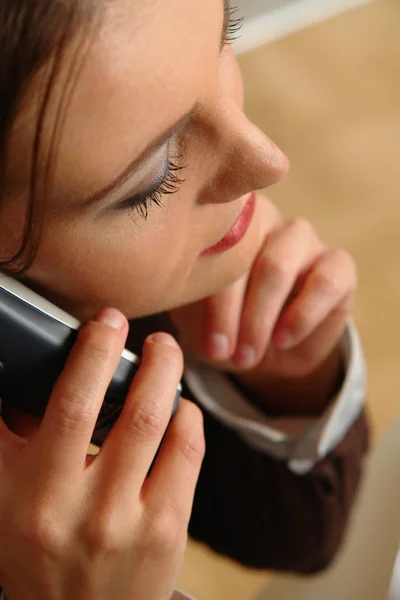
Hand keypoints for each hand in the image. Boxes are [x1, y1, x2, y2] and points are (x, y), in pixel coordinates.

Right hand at [0, 309, 203, 599]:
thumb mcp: (3, 498)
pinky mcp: (167, 532)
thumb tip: (22, 378)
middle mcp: (81, 509)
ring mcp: (129, 522)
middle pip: (122, 410)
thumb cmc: (37, 551)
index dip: (93, 353)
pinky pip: (188, 454)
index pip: (68, 406)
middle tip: (147, 332)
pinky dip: (187, 417)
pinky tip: (179, 406)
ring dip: (168, 378)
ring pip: (160, 425)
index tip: (106, 319)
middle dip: (140, 357)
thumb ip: (8, 437)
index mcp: (31, 494)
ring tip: (166, 356)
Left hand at [171, 198, 356, 411]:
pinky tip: (283, 340)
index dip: (205, 296)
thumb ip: (179, 295)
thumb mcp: (194, 314)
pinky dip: (303, 314)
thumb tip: (150, 293)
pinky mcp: (337, 264)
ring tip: (247, 355)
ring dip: (260, 316)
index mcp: (222, 223)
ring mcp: (302, 238)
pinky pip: (328, 279)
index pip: (208, 243)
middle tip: (221, 355)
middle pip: (244, 252)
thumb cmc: (222, 324)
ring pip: (280, 263)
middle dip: (230, 312)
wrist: (268, 351)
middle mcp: (263, 220)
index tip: (202, 344)